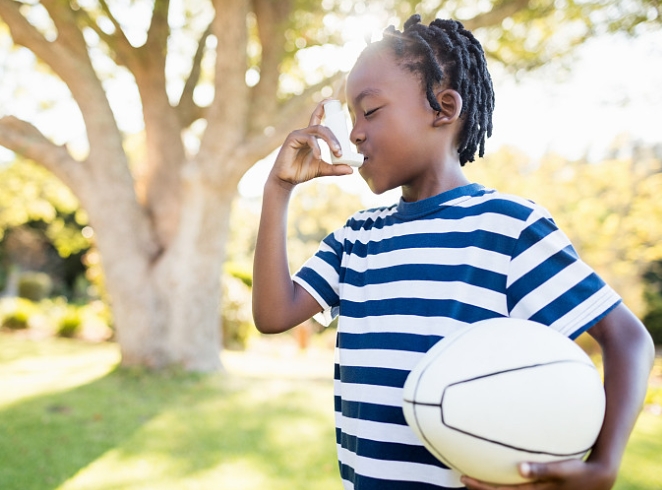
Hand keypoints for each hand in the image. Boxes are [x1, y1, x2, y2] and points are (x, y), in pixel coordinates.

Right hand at [270, 99, 352, 187]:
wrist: (286, 180)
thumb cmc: (302, 172)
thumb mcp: (322, 169)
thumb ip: (336, 168)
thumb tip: (351, 170)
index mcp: (312, 136)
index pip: (318, 118)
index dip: (323, 107)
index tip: (333, 100)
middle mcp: (305, 133)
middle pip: (323, 127)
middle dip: (334, 138)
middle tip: (341, 151)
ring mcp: (298, 134)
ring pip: (318, 130)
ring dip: (330, 140)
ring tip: (336, 152)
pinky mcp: (292, 139)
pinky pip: (309, 139)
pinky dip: (316, 147)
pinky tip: (318, 157)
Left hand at [460, 459, 615, 489]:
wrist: (598, 478)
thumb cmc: (579, 471)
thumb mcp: (562, 470)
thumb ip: (541, 470)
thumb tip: (519, 468)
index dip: (482, 487)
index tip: (464, 478)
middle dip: (481, 487)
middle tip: (462, 477)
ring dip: (491, 486)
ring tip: (474, 476)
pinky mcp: (539, 489)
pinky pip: (516, 487)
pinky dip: (504, 483)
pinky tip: (498, 472)